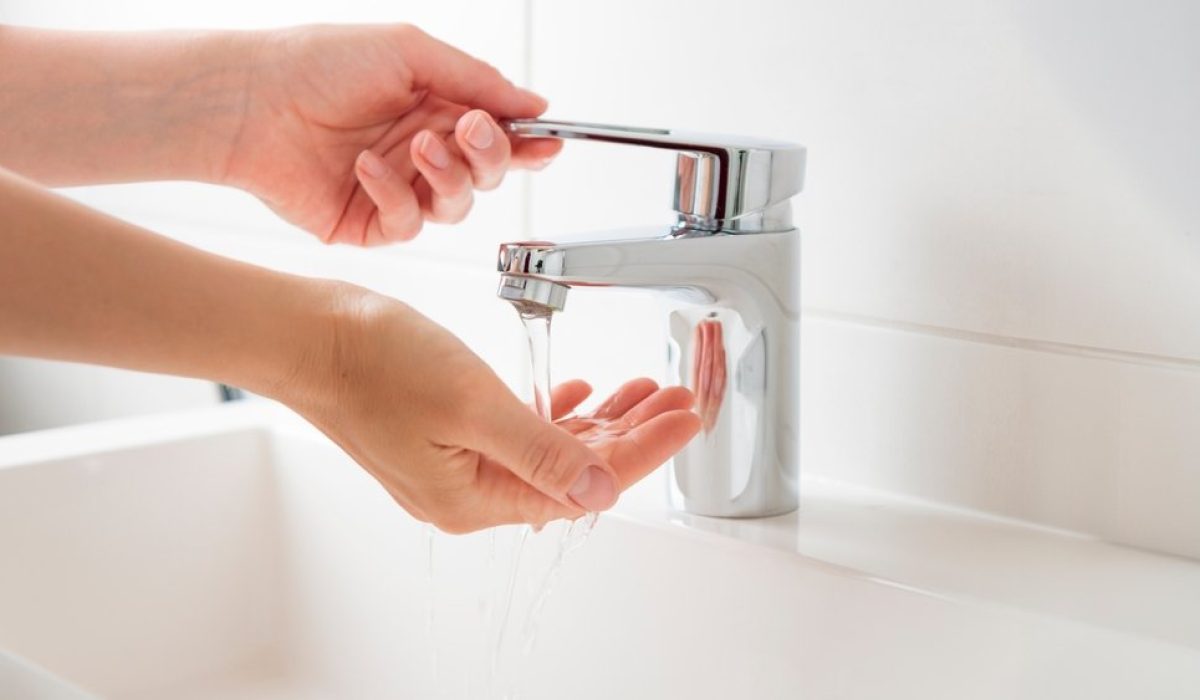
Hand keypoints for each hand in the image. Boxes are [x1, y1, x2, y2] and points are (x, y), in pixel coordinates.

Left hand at [223, 24, 561, 244]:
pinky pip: (408, 224)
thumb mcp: (409, 52)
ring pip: (456, 206)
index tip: (548, 143)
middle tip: (467, 130)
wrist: (250, 101)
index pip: (498, 134)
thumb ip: (478, 81)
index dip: (527, 144)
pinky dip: (395, 195)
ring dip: (447, 176)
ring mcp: (397, 189)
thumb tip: (534, 105)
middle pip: (487, 174)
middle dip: (489, 156)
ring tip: (415, 145)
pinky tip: (366, 167)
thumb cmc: (318, 63)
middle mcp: (421, 151)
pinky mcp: (368, 223)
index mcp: (436, 108)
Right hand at [287, 288, 700, 532]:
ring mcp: (454, 466)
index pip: (584, 485)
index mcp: (474, 497)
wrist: (306, 337)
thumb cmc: (371, 364)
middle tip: (675, 399)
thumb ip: (540, 451)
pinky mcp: (444, 436)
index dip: (644, 450)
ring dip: (599, 422)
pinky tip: (578, 395)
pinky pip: (517, 435)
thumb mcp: (471, 405)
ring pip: (548, 450)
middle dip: (632, 433)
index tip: (684, 419)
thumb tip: (600, 491)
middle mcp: (466, 492)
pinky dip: (555, 414)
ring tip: (641, 392)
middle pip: (572, 471)